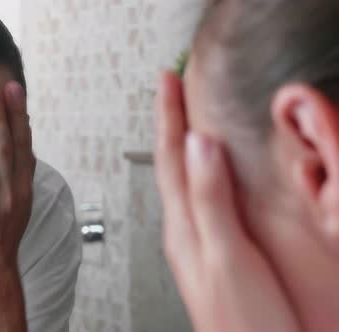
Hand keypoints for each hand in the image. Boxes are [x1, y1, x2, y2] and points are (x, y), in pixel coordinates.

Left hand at [155, 72, 300, 331]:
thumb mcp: (227, 255)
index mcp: (185, 225)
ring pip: (181, 180)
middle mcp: (183, 231)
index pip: (171, 157)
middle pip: (170, 165)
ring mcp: (195, 242)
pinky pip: (196, 199)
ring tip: (182, 120)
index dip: (169, 116)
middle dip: (170, 124)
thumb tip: (198, 145)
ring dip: (180, 146)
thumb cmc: (244, 321)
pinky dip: (197, 173)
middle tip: (170, 91)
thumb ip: (210, 200)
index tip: (167, 82)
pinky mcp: (213, 252)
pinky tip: (205, 174)